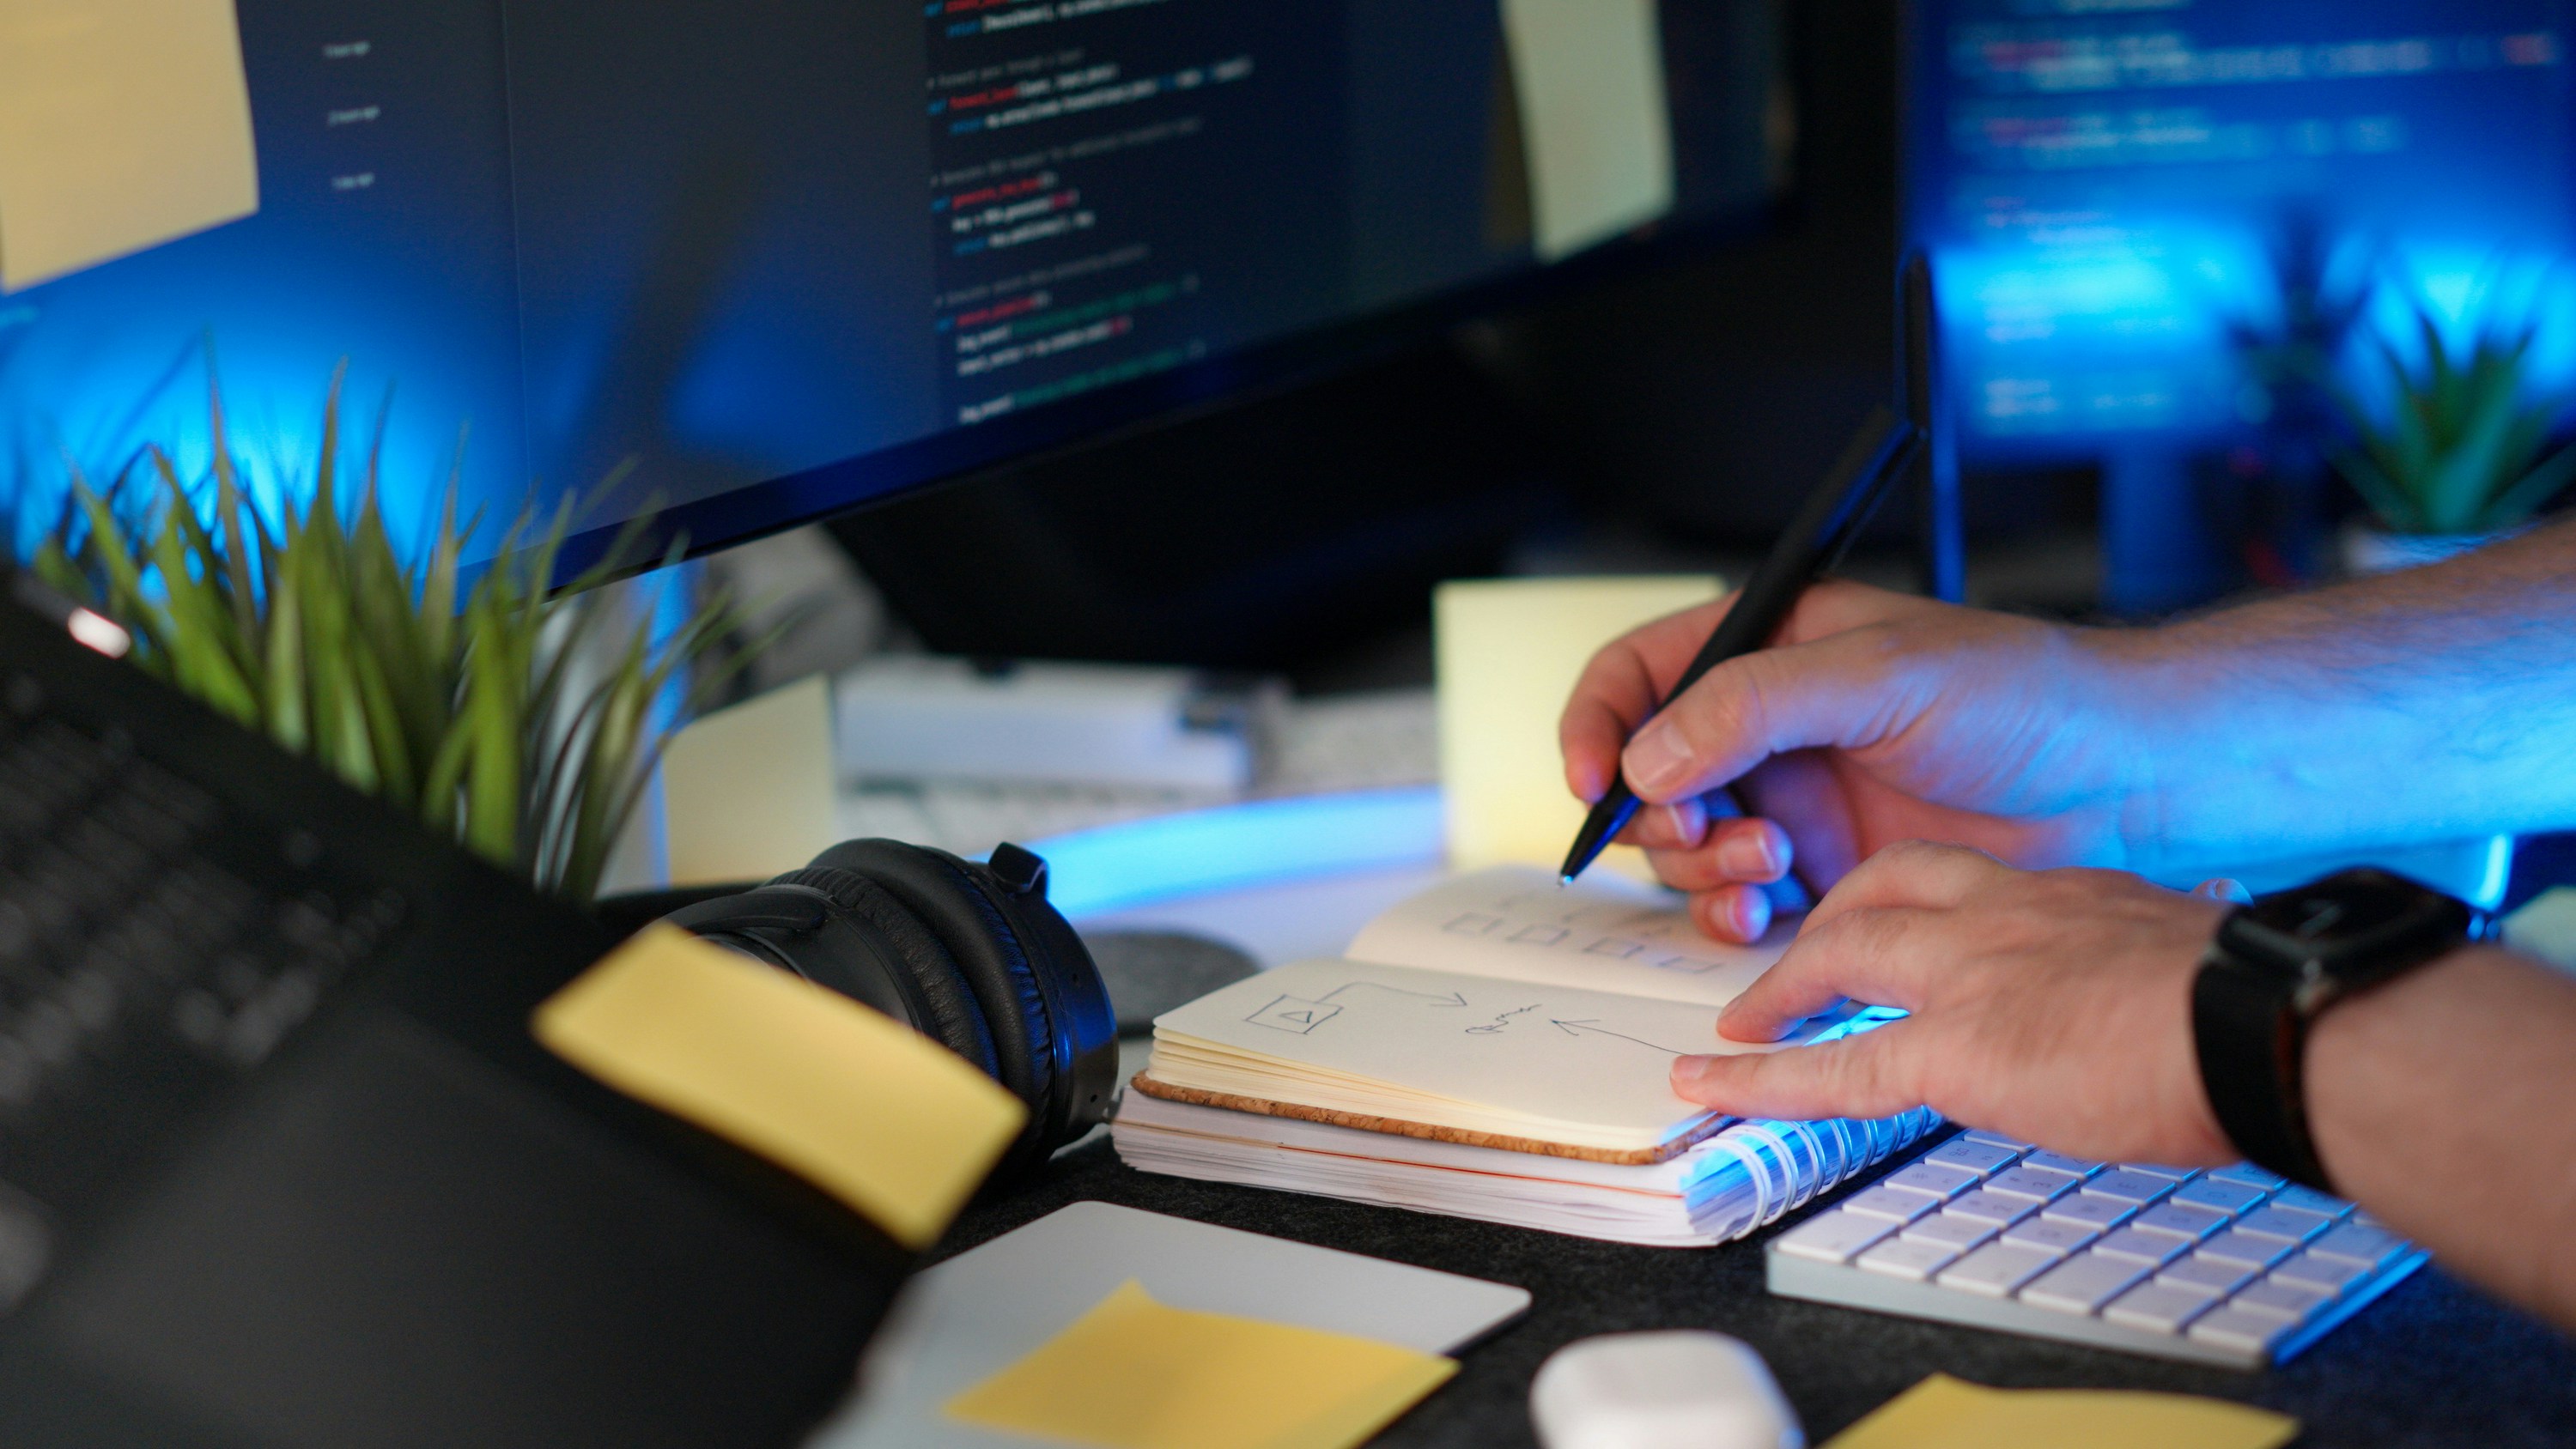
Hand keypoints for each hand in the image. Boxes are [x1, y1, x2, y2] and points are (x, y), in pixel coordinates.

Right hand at [1560, 582, 2152, 942]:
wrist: (2125, 785)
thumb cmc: (2028, 697)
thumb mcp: (1882, 674)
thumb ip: (1755, 705)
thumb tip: (1649, 755)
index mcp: (1770, 646)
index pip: (1638, 673)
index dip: (1597, 723)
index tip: (1594, 781)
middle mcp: (1767, 726)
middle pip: (1643, 773)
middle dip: (1661, 815)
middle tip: (1716, 832)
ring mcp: (1791, 801)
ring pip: (1682, 847)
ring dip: (1701, 867)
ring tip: (1771, 869)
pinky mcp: (1822, 873)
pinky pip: (1734, 904)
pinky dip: (1733, 917)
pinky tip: (1772, 914)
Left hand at [1669, 841, 2238, 1166]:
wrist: (2272, 1024)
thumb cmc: (2260, 1008)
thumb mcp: (2185, 962)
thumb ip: (2141, 974)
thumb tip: (2157, 1008)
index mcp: (2067, 895)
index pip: (1963, 881)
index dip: (1912, 903)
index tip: (1900, 931)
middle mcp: (2005, 916)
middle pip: (1880, 892)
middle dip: (1825, 925)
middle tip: (1793, 966)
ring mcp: (1971, 976)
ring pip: (1837, 959)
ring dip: (1778, 990)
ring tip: (1737, 1022)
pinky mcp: (1957, 1047)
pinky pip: (1835, 1067)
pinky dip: (1762, 1078)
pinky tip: (1713, 1083)